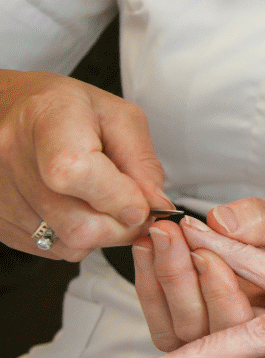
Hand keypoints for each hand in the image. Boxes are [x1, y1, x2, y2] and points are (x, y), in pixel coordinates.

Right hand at [0, 70, 168, 260]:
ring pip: (66, 245)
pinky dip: (70, 236)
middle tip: (129, 207)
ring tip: (97, 201)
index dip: (117, 198)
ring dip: (97, 232)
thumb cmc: (65, 109)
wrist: (11, 108)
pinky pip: (47, 249)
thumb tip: (156, 204)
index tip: (139, 202)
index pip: (76, 174)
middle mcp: (11, 155)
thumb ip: (142, 162)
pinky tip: (71, 207)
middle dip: (119, 225)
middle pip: (77, 225)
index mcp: (47, 118)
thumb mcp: (118, 117)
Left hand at [133, 197, 264, 350]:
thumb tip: (222, 221)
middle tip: (170, 232)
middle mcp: (252, 339)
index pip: (240, 320)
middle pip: (203, 328)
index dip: (216, 286)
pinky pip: (170, 318)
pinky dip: (153, 283)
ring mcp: (227, 332)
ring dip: (161, 280)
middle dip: (179, 276)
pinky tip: (149, 247)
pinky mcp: (208, 319)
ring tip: (157, 236)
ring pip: (180, 326)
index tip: (199, 239)